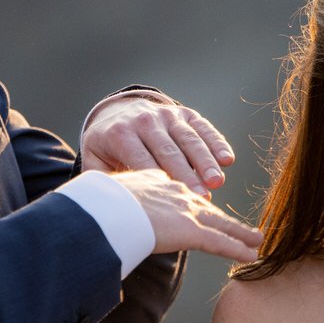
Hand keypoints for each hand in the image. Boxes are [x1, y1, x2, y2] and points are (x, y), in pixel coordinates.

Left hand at [81, 95, 234, 194]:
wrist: (119, 114)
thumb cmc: (109, 150)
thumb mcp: (96, 161)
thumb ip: (104, 182)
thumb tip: (109, 209)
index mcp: (121, 134)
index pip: (143, 160)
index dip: (160, 180)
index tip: (174, 201)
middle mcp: (145, 120)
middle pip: (169, 151)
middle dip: (187, 174)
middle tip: (201, 197)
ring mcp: (167, 115)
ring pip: (189, 139)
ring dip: (205, 161)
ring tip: (217, 181)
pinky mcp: (185, 113)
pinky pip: (203, 127)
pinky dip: (217, 142)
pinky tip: (227, 160)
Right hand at [109, 168, 260, 263]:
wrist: (101, 203)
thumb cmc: (95, 201)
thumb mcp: (106, 197)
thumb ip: (114, 207)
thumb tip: (99, 221)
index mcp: (156, 182)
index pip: (182, 194)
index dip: (195, 204)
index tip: (205, 209)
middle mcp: (176, 193)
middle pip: (207, 207)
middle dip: (225, 219)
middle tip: (243, 226)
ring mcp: (185, 211)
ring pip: (220, 224)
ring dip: (239, 233)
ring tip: (256, 240)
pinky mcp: (190, 230)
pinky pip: (220, 242)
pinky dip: (237, 249)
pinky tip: (252, 255)